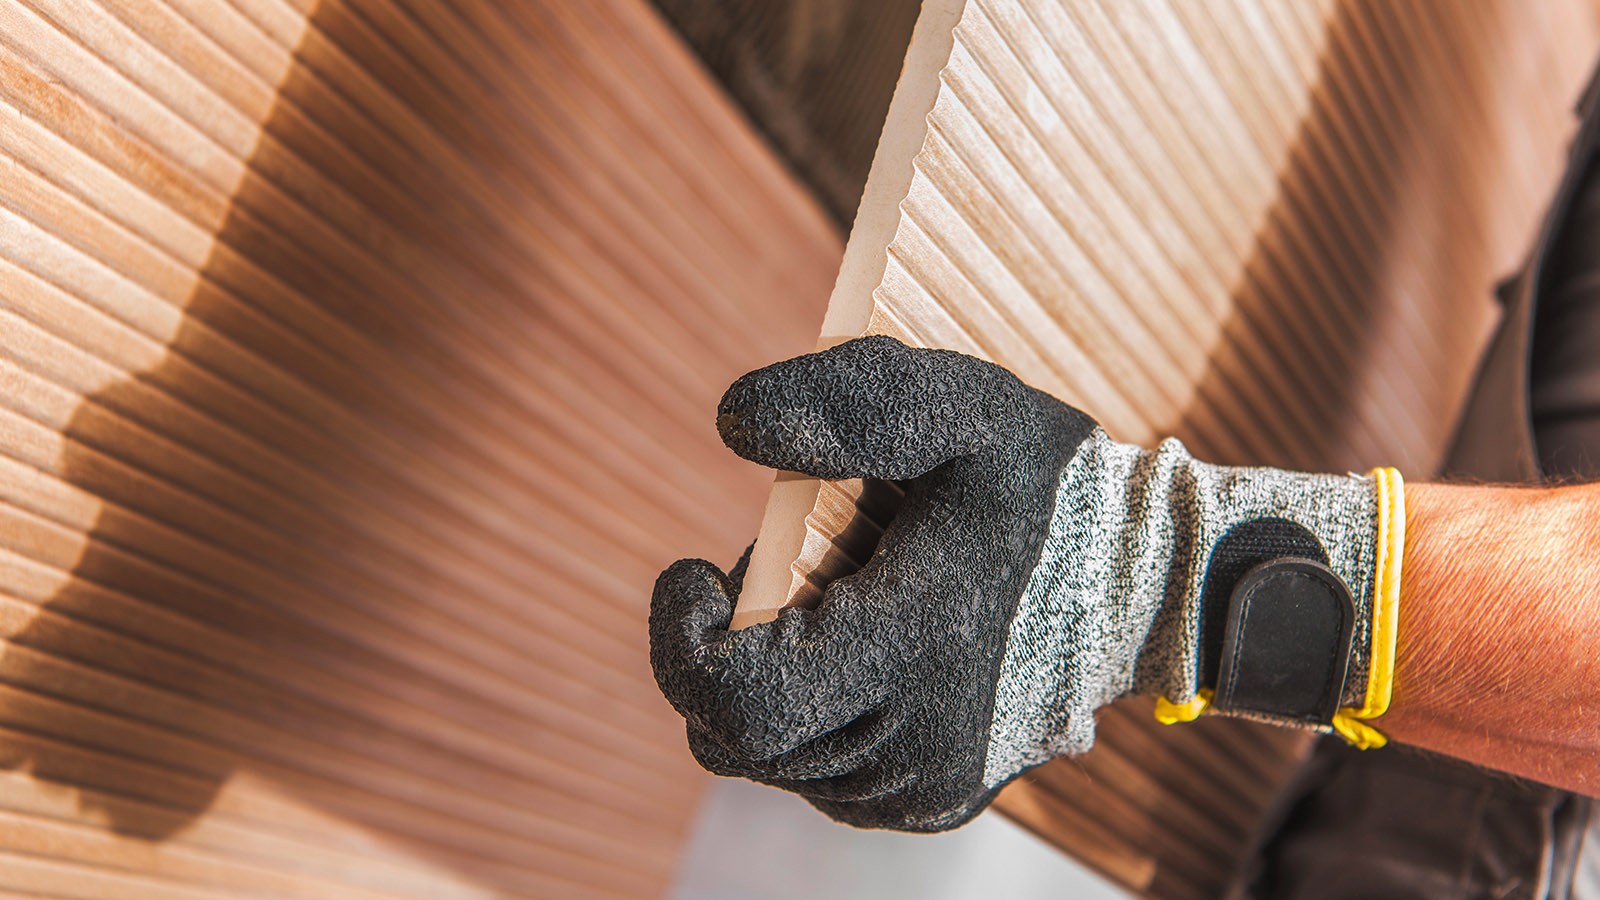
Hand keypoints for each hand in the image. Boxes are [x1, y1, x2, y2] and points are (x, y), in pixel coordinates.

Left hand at [650, 335, 1095, 829]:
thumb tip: (731, 424)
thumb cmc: (1050, 488)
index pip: (734, 703)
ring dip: (769, 679)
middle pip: (736, 735)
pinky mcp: (934, 803)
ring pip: (773, 759)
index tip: (694, 571)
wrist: (1150, 585)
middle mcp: (911, 748)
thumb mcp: (964, 406)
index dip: (680, 641)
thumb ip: (850, 402)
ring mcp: (923, 787)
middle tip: (777, 570)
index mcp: (909, 655)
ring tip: (832, 599)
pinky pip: (821, 775)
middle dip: (725, 648)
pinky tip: (861, 648)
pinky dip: (813, 714)